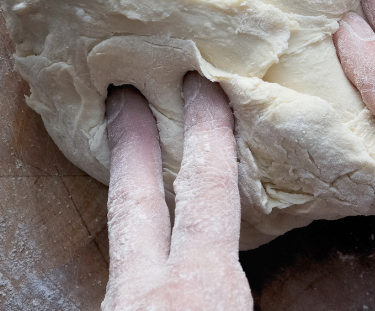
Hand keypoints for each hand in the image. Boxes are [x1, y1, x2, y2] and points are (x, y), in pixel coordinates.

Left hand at [102, 73, 251, 310]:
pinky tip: (143, 251)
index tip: (202, 85)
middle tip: (123, 96)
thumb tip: (257, 274)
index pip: (206, 191)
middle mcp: (146, 291)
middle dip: (131, 143)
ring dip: (127, 198)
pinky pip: (121, 275)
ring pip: (119, 242)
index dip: (207, 132)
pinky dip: (133, 249)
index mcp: (197, 287)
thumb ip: (253, 290)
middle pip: (133, 201)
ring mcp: (117, 309)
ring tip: (129, 166)